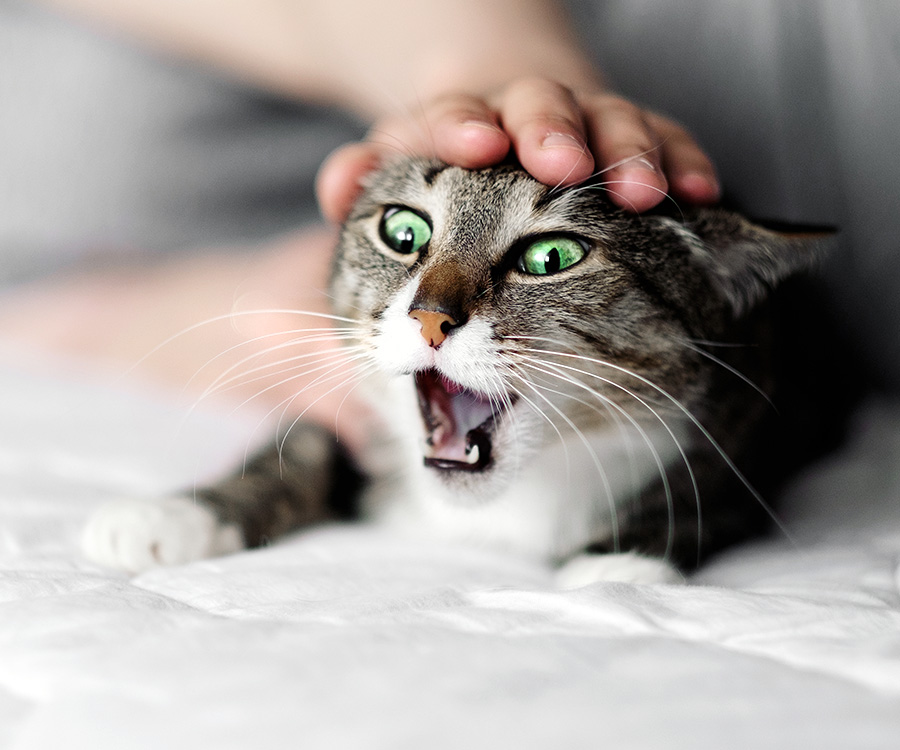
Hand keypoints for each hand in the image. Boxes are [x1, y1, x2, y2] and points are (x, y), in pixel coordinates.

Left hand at [317, 78, 718, 222]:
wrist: (513, 124)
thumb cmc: (455, 169)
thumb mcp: (402, 176)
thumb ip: (367, 183)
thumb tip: (340, 184)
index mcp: (462, 121)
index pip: (455, 115)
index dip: (461, 126)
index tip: (474, 145)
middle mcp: (524, 112)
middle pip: (538, 105)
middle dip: (549, 130)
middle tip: (560, 162)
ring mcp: (583, 120)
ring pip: (609, 118)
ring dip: (625, 150)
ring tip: (642, 192)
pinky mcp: (627, 136)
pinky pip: (663, 139)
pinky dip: (680, 161)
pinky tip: (700, 192)